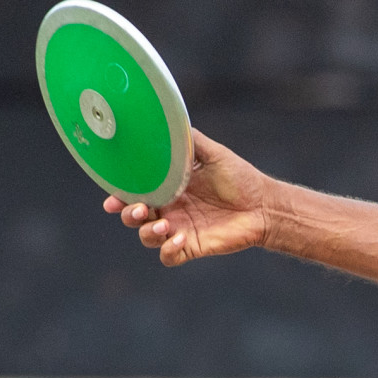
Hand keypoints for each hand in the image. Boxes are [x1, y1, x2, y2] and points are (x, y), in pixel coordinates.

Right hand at [105, 129, 269, 266]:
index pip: (134, 191)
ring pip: (147, 237)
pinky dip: (168, 250)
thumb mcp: (213, 153)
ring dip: (148, 232)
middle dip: (128, 214)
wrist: (265, 205)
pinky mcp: (192, 246)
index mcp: (168, 186)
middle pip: (133, 216)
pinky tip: (180, 239)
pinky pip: (169, 256)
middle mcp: (169, 209)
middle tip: (140, 208)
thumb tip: (167, 120)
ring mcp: (179, 229)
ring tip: (165, 224)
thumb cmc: (241, 178)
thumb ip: (189, 139)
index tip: (112, 197)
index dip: (119, 195)